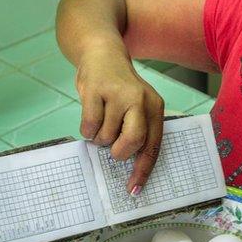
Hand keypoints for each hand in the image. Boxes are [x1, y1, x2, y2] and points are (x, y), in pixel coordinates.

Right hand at [74, 49, 164, 191]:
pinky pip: (89, 126)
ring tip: (101, 120)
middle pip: (133, 141)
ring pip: (106, 136)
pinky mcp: (96, 90)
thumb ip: (138, 131)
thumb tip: (129, 167)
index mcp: (155, 107)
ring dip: (99, 137)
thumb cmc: (119, 89)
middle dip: (119, 152)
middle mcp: (140, 99)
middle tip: (112, 149)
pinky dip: (86, 130)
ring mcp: (117, 93)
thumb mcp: (138, 105)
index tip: (134, 189)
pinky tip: (90, 116)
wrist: (102, 53)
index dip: (143, 170)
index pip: (153, 145)